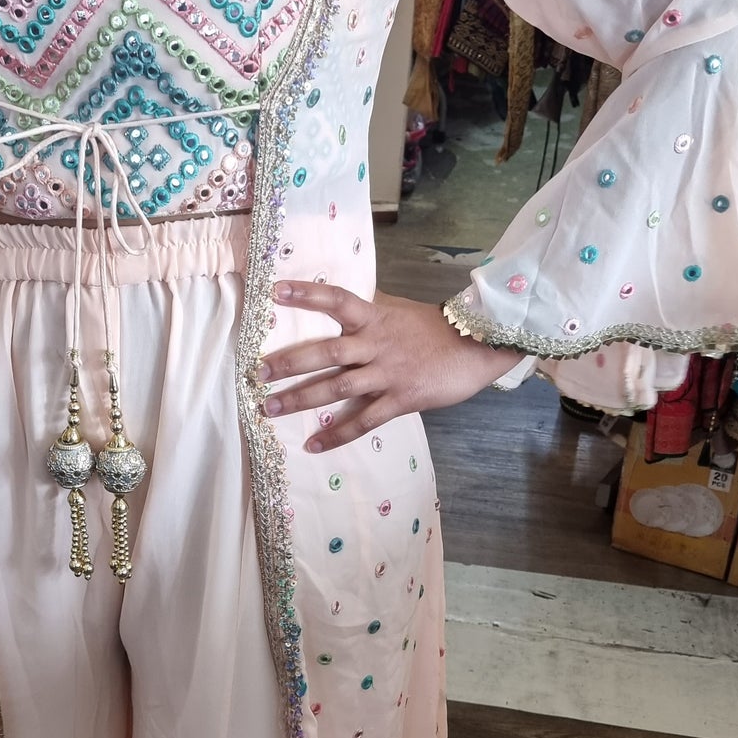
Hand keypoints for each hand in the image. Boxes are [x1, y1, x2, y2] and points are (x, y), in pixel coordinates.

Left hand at [261, 282, 524, 451]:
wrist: (477, 347)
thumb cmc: (434, 329)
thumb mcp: (398, 311)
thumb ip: (368, 309)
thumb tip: (338, 299)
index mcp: (374, 318)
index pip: (336, 300)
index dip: (307, 294)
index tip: (276, 292)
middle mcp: (376, 344)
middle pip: (327, 353)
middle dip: (290, 363)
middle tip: (260, 373)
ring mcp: (387, 373)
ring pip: (338, 388)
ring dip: (302, 399)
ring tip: (271, 408)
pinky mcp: (401, 399)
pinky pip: (364, 420)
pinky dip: (337, 434)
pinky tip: (313, 445)